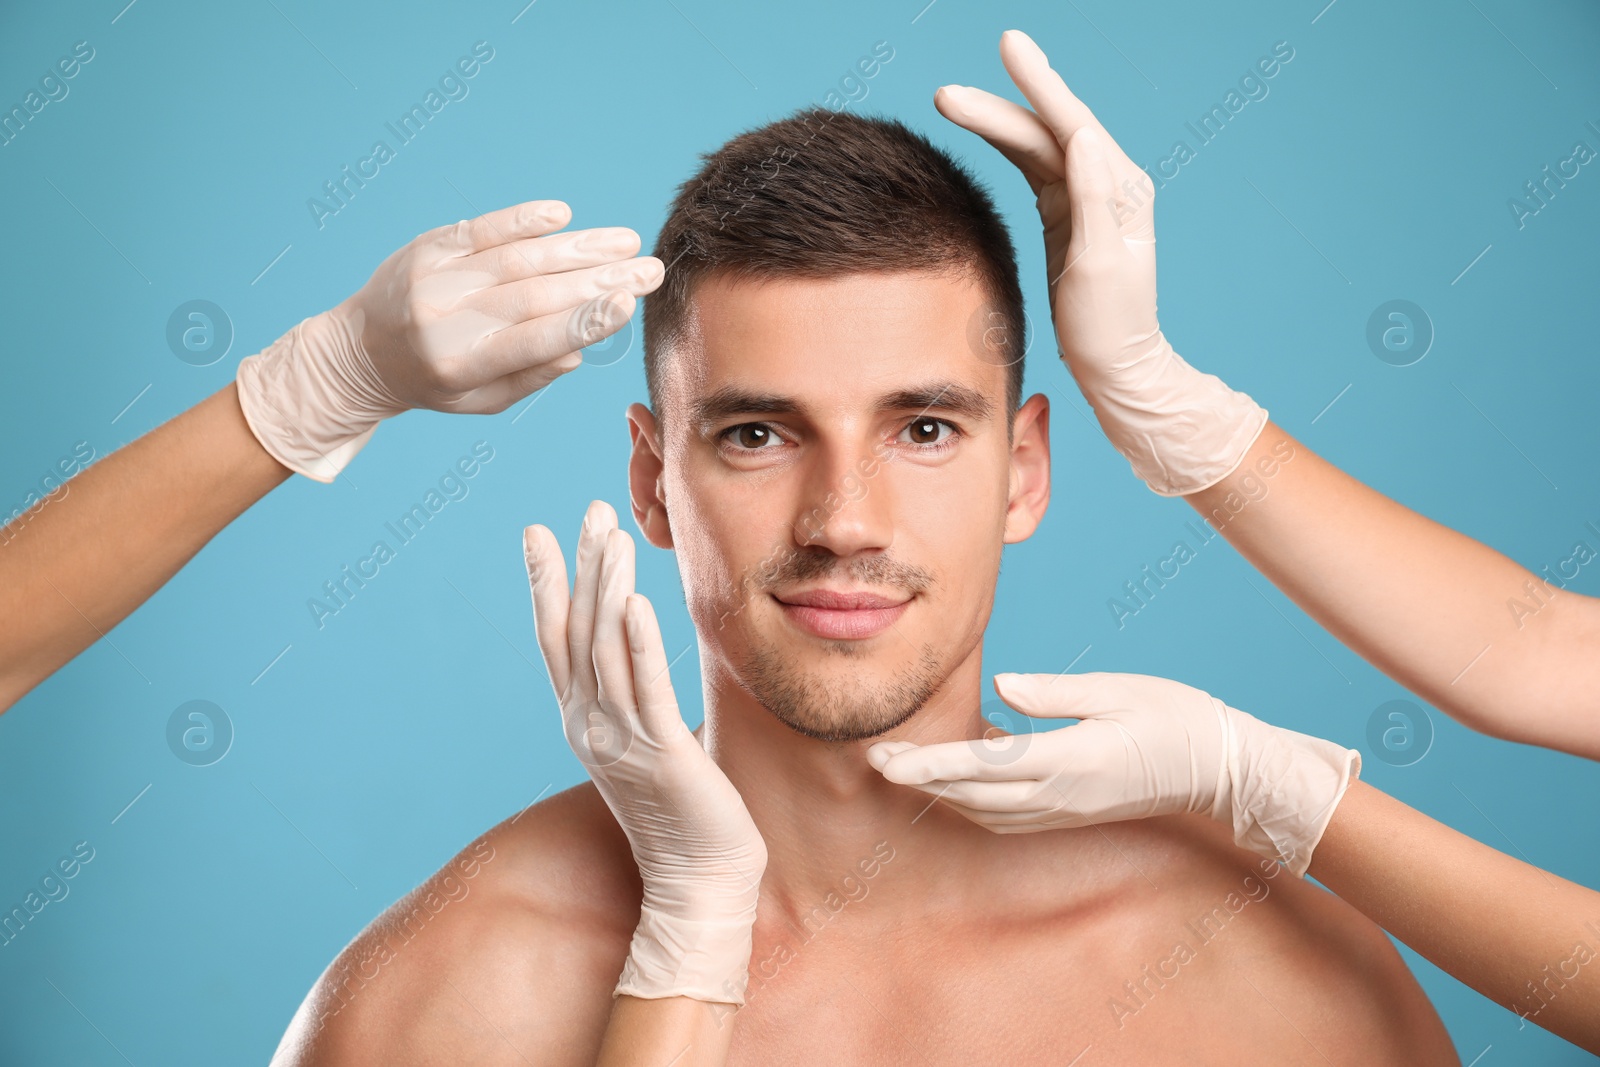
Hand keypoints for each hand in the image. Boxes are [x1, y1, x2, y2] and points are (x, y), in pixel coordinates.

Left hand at [237, 200, 662, 480]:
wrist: (359, 350)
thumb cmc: (434, 382)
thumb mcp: (481, 402)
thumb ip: (530, 376)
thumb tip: (579, 347)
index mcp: (461, 364)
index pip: (532, 340)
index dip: (582, 323)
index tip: (627, 306)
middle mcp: (445, 318)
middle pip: (536, 294)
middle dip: (599, 280)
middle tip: (650, 271)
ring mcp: (435, 277)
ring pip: (518, 257)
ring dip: (578, 248)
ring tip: (627, 243)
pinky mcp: (429, 246)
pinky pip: (483, 229)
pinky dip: (524, 220)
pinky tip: (563, 216)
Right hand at [524, 500, 766, 1003]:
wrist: (698, 879)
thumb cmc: (682, 810)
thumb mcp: (646, 743)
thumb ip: (636, 699)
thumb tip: (644, 657)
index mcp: (585, 721)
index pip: (557, 638)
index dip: (546, 583)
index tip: (537, 532)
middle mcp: (591, 726)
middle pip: (579, 631)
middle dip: (582, 566)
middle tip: (590, 511)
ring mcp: (622, 741)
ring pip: (606, 650)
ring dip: (608, 588)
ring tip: (612, 537)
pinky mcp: (662, 755)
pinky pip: (646, 691)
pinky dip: (637, 644)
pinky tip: (634, 602)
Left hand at [866, 671, 1358, 875]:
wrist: (1220, 769)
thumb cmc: (1174, 718)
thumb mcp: (1119, 691)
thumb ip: (1056, 692)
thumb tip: (1003, 687)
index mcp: (1070, 759)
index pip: (982, 765)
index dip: (928, 765)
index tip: (887, 761)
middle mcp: (1061, 795)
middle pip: (971, 794)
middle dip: (919, 779)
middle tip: (875, 759)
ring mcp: (1065, 810)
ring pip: (984, 809)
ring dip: (940, 792)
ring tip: (903, 768)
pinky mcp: (1070, 813)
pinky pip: (1007, 814)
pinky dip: (972, 799)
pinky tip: (958, 778)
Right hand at [934, 31, 1265, 495]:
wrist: (1116, 367)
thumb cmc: (1111, 325)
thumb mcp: (1102, 263)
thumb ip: (1092, 196)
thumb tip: (1080, 134)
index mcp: (1120, 188)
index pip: (1072, 124)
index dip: (1038, 84)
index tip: (1009, 46)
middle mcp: (1106, 182)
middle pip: (1045, 130)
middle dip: (997, 107)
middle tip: (945, 93)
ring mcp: (1083, 197)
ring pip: (1033, 145)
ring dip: (994, 121)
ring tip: (948, 102)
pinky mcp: (1063, 215)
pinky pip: (1031, 167)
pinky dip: (1004, 145)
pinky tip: (981, 128)